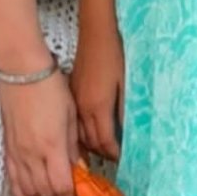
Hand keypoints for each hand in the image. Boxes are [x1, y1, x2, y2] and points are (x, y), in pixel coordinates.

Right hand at [0, 68, 81, 195]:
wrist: (21, 72)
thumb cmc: (50, 88)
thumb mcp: (71, 116)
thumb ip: (74, 147)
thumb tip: (79, 168)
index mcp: (52, 145)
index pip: (62, 186)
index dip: (71, 193)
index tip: (78, 187)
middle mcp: (32, 154)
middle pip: (45, 192)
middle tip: (67, 188)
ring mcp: (17, 153)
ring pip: (28, 190)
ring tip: (51, 194)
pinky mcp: (7, 149)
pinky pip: (12, 180)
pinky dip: (21, 195)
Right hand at [70, 24, 124, 163]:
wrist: (94, 35)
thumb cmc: (113, 57)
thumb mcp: (125, 85)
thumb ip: (123, 111)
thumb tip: (126, 133)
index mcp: (98, 106)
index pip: (105, 141)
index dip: (114, 154)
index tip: (122, 159)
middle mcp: (83, 109)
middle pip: (91, 143)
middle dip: (102, 154)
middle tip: (114, 158)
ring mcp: (74, 103)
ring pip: (79, 136)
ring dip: (90, 147)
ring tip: (103, 151)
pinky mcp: (70, 96)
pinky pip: (73, 125)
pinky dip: (81, 135)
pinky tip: (88, 135)